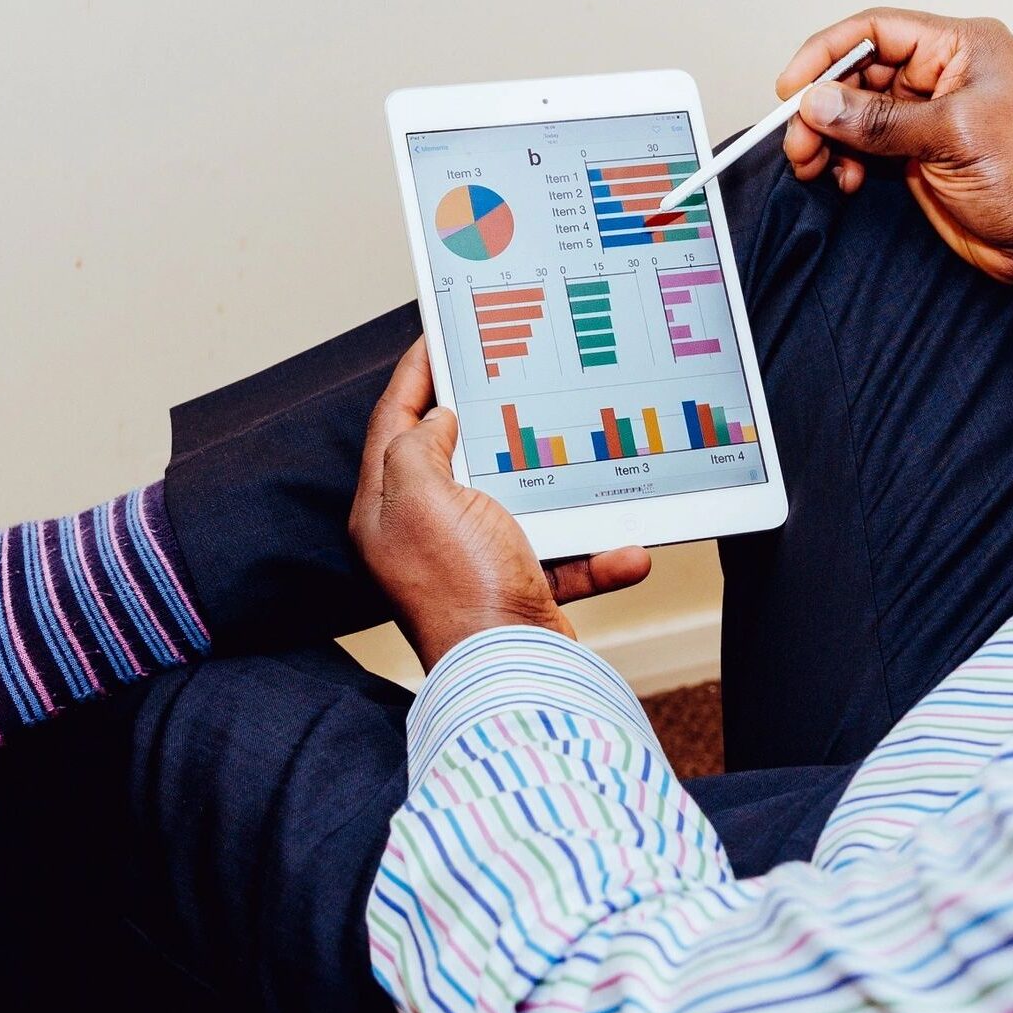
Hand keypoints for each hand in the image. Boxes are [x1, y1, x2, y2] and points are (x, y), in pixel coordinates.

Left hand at [348, 339, 652, 670]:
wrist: (512, 676)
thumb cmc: (461, 587)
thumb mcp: (423, 497)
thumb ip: (418, 447)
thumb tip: (438, 421)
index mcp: (387, 508)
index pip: (393, 422)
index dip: (415, 375)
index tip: (436, 335)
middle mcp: (423, 533)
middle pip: (452, 455)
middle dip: (486, 417)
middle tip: (510, 372)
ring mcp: (471, 560)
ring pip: (516, 500)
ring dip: (557, 487)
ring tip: (581, 449)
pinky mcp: (516, 587)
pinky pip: (562, 555)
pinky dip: (595, 553)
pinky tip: (625, 548)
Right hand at [779, 9, 1012, 290]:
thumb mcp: (953, 136)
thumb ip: (880, 120)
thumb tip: (818, 103)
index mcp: (962, 47)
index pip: (878, 30)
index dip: (828, 54)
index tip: (792, 88)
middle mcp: (944, 75)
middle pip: (860, 73)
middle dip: (823, 106)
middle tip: (798, 140)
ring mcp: (930, 117)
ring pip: (857, 114)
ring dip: (828, 137)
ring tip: (813, 164)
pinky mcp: (921, 156)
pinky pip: (867, 147)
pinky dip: (846, 161)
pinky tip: (845, 180)